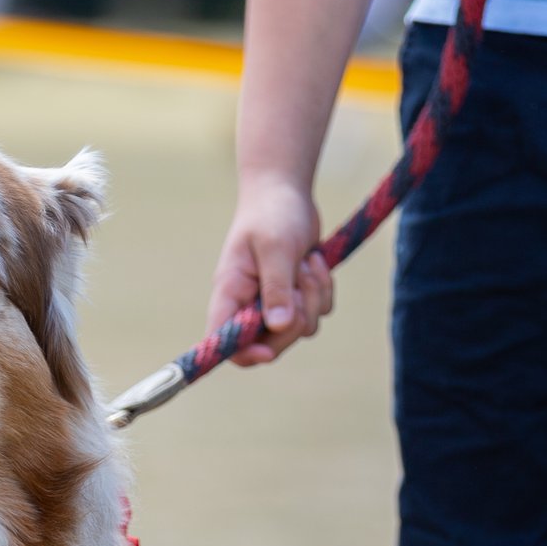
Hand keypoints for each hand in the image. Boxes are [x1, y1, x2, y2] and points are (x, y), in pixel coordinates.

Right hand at [204, 174, 335, 366]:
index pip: (223, 340)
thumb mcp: (276, 247)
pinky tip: (314, 262)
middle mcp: (248, 303)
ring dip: (313, 297)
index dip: (244, 353)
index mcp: (230, 292)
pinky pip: (317, 313)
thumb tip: (279, 326)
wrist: (287, 192)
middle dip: (295, 320)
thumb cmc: (273, 213)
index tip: (268, 352)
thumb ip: (276, 287)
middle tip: (300, 286)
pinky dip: (323, 290)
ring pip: (300, 328)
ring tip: (306, 263)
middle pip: (270, 344)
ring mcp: (273, 302)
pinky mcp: (296, 296)